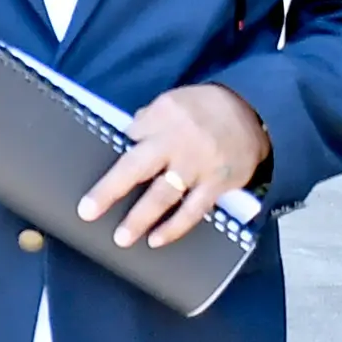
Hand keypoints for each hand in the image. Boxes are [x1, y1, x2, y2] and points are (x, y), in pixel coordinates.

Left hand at [78, 85, 270, 250]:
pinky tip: (157, 239)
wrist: (254, 111)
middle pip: (136, 168)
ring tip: (121, 237)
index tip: (88, 171)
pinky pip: (193, 211)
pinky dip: (175, 227)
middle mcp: (177, 142)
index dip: (108, 154)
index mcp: (161, 118)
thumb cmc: (204, 108)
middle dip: (109, 191)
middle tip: (88, 212)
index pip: (127, 138)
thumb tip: (124, 140)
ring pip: (163, 196)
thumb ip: (147, 121)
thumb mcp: (171, 102)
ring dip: (140, 218)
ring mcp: (198, 165)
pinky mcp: (218, 183)